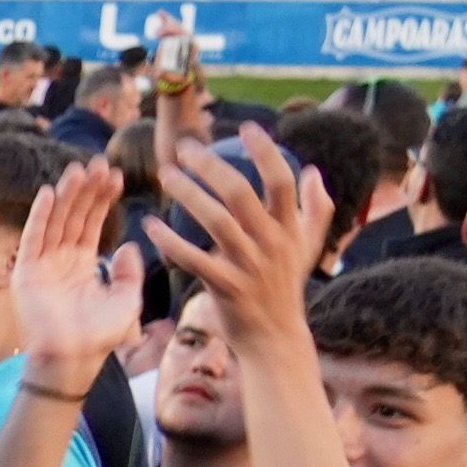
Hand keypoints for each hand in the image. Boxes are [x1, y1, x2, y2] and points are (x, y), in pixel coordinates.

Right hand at [10, 159, 143, 385]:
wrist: (75, 358)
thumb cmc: (101, 335)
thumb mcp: (128, 299)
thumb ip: (129, 271)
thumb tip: (128, 244)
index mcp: (83, 265)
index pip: (92, 223)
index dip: (103, 200)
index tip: (117, 176)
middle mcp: (61, 260)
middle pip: (74, 216)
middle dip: (86, 190)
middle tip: (99, 163)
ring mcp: (42, 265)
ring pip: (55, 222)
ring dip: (66, 195)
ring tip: (79, 170)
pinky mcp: (26, 273)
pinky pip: (33, 238)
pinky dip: (40, 215)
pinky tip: (51, 192)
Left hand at [149, 122, 336, 335]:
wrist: (275, 338)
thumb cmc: (285, 286)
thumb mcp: (309, 246)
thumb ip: (316, 207)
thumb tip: (313, 170)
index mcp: (291, 229)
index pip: (283, 181)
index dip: (266, 152)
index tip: (247, 127)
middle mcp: (272, 244)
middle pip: (241, 194)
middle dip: (211, 165)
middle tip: (184, 147)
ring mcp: (250, 267)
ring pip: (216, 221)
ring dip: (188, 194)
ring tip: (165, 174)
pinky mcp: (226, 289)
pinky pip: (194, 260)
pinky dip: (171, 242)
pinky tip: (151, 224)